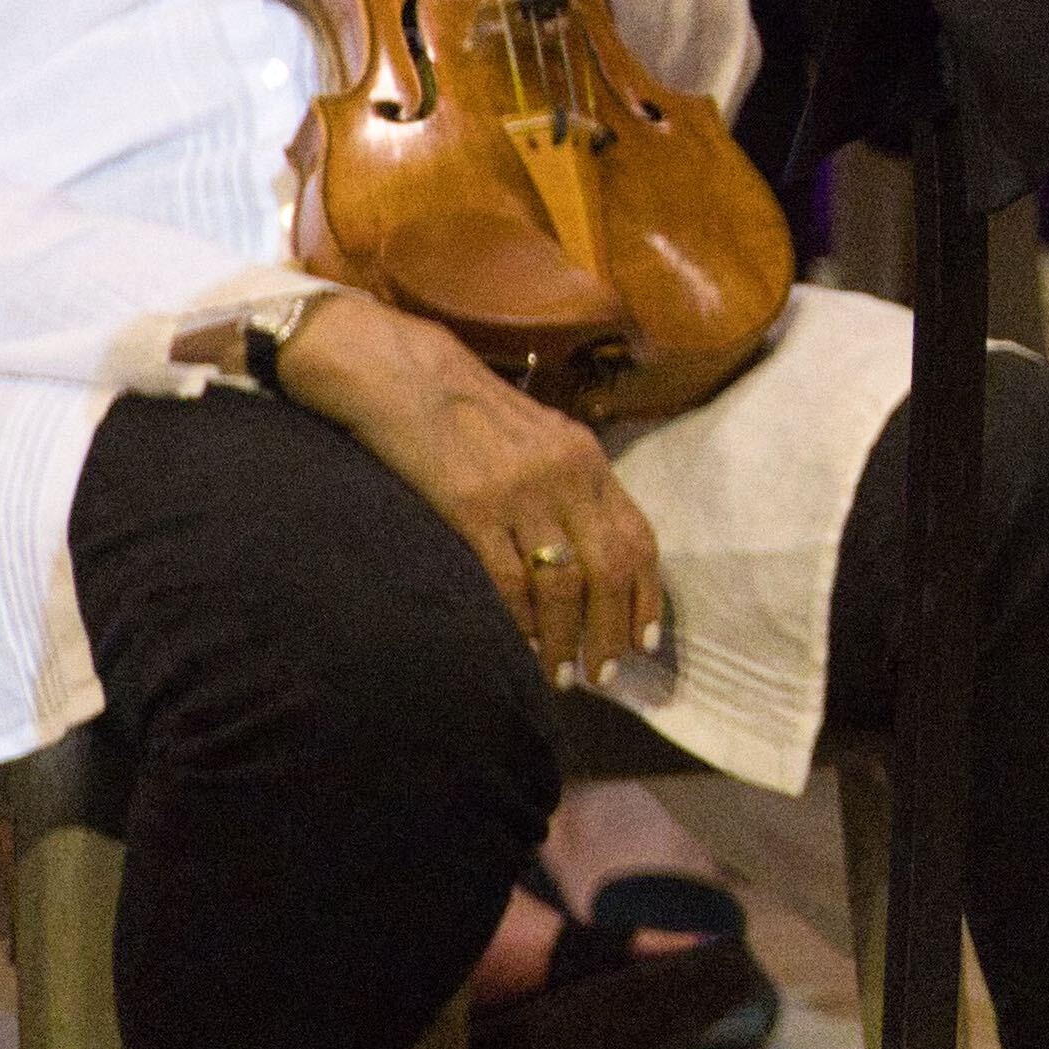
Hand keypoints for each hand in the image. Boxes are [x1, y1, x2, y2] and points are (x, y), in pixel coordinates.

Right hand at [285, 294, 664, 679]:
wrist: (402, 372)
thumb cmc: (468, 408)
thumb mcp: (540, 436)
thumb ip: (570, 485)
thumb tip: (589, 550)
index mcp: (589, 459)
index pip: (638, 539)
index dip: (646, 597)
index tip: (644, 642)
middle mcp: (567, 475)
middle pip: (610, 570)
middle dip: (611, 632)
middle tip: (602, 676)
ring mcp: (521, 491)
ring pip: (563, 584)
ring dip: (566, 638)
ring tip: (561, 675)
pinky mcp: (471, 505)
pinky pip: (507, 579)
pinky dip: (518, 621)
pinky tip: (519, 646)